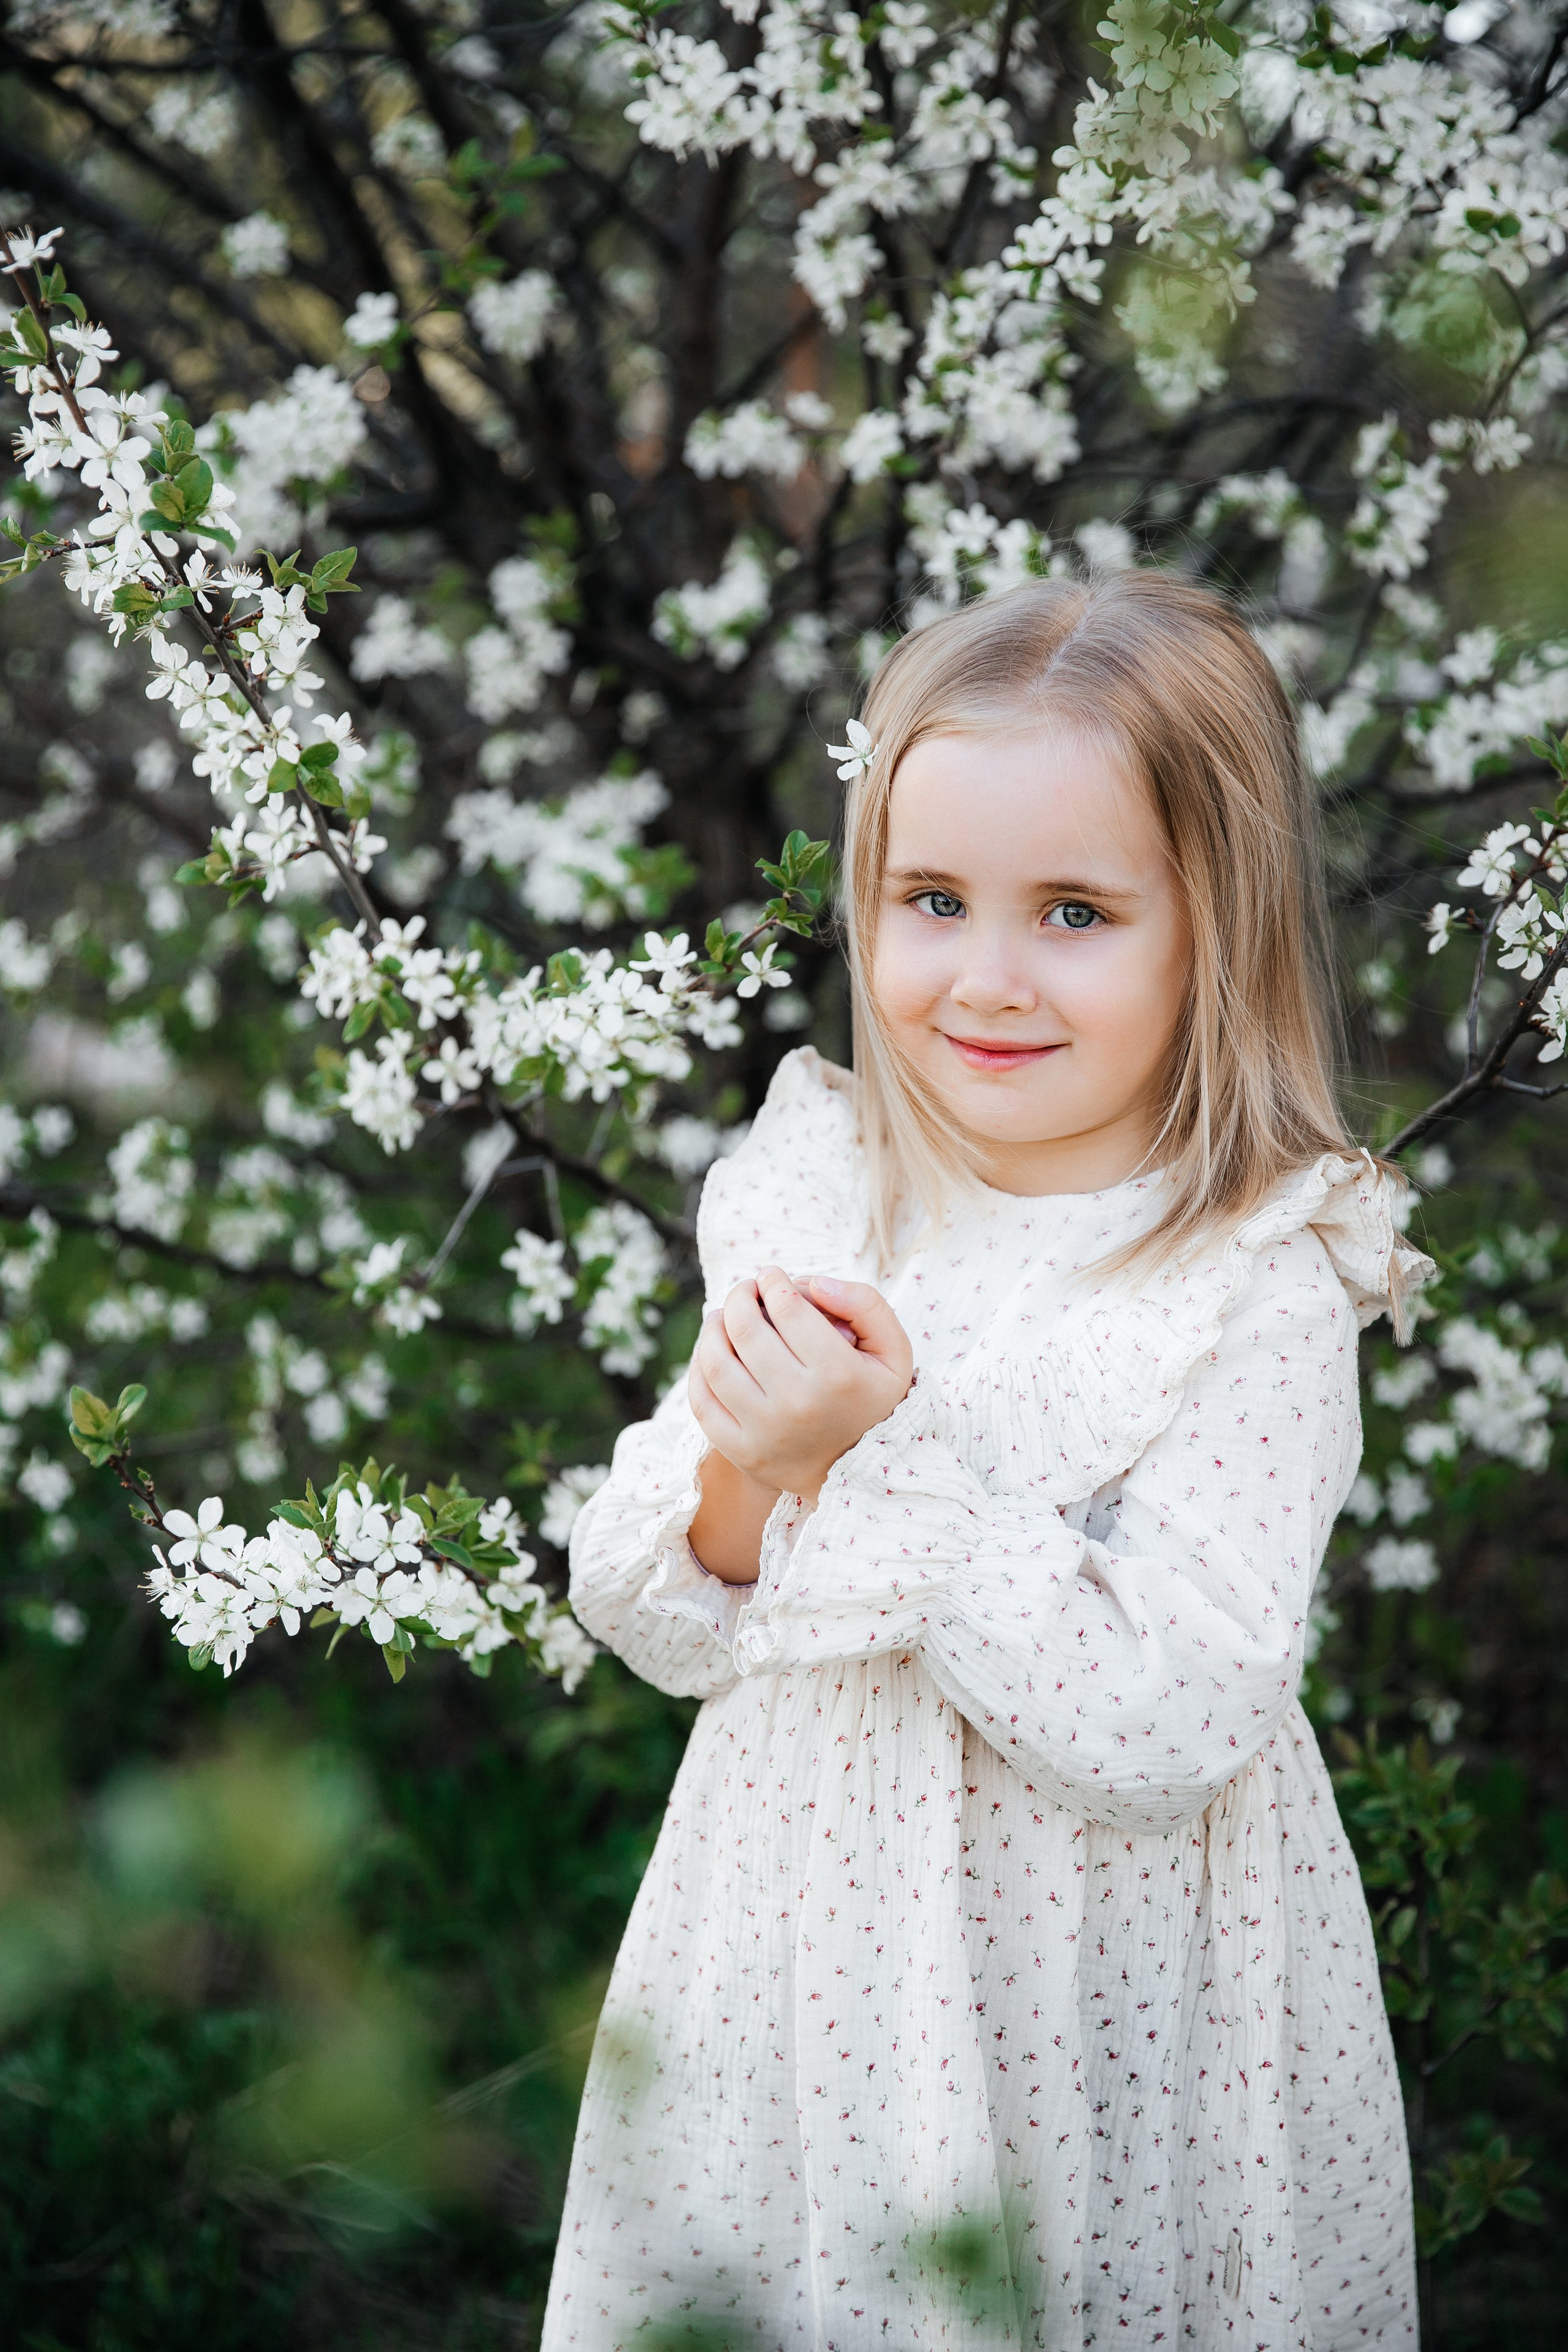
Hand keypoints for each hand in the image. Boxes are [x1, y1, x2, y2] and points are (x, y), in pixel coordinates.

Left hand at [687, 1266, 913, 1504]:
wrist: (864, 1475)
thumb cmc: (874, 1401)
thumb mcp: (893, 1350)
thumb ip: (865, 1303)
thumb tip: (814, 1282)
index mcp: (838, 1374)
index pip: (786, 1306)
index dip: (773, 1281)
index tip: (772, 1276)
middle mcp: (798, 1403)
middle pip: (745, 1328)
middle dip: (740, 1296)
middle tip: (746, 1290)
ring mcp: (766, 1431)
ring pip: (715, 1362)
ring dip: (713, 1327)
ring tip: (723, 1316)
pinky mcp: (743, 1453)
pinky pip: (703, 1403)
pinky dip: (698, 1370)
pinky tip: (710, 1353)